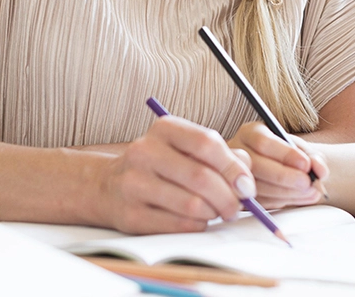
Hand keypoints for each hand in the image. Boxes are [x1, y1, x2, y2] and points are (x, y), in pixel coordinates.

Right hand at [99, 115, 255, 233]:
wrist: (107, 186)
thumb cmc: (160, 165)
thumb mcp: (186, 148)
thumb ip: (220, 155)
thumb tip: (245, 177)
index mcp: (164, 129)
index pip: (207, 144)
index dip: (233, 167)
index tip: (247, 186)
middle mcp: (145, 151)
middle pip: (202, 177)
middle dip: (228, 197)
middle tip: (237, 207)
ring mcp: (134, 183)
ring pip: (192, 204)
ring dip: (213, 212)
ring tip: (216, 212)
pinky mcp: (130, 215)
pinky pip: (177, 225)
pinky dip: (197, 225)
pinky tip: (198, 220)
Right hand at [229, 121, 327, 208]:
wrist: (281, 167)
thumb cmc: (288, 154)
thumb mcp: (300, 149)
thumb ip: (312, 157)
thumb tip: (320, 170)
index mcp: (250, 133)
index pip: (263, 142)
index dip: (285, 154)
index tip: (306, 164)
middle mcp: (238, 152)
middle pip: (257, 165)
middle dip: (285, 176)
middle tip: (308, 182)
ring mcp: (234, 175)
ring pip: (257, 187)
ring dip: (287, 192)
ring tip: (311, 191)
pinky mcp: (239, 196)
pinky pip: (258, 202)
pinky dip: (282, 201)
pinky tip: (301, 198)